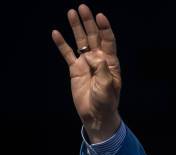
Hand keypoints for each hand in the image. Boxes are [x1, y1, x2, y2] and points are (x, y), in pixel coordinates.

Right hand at [51, 4, 121, 142]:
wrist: (96, 115)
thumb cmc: (106, 102)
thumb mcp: (107, 87)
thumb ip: (102, 71)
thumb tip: (95, 56)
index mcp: (111, 63)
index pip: (108, 41)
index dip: (104, 28)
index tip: (100, 16)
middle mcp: (99, 60)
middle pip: (93, 37)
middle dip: (89, 22)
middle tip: (83, 8)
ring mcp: (86, 63)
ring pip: (80, 42)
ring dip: (76, 28)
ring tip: (71, 13)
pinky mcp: (75, 69)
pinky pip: (67, 54)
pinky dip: (62, 44)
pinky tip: (56, 33)